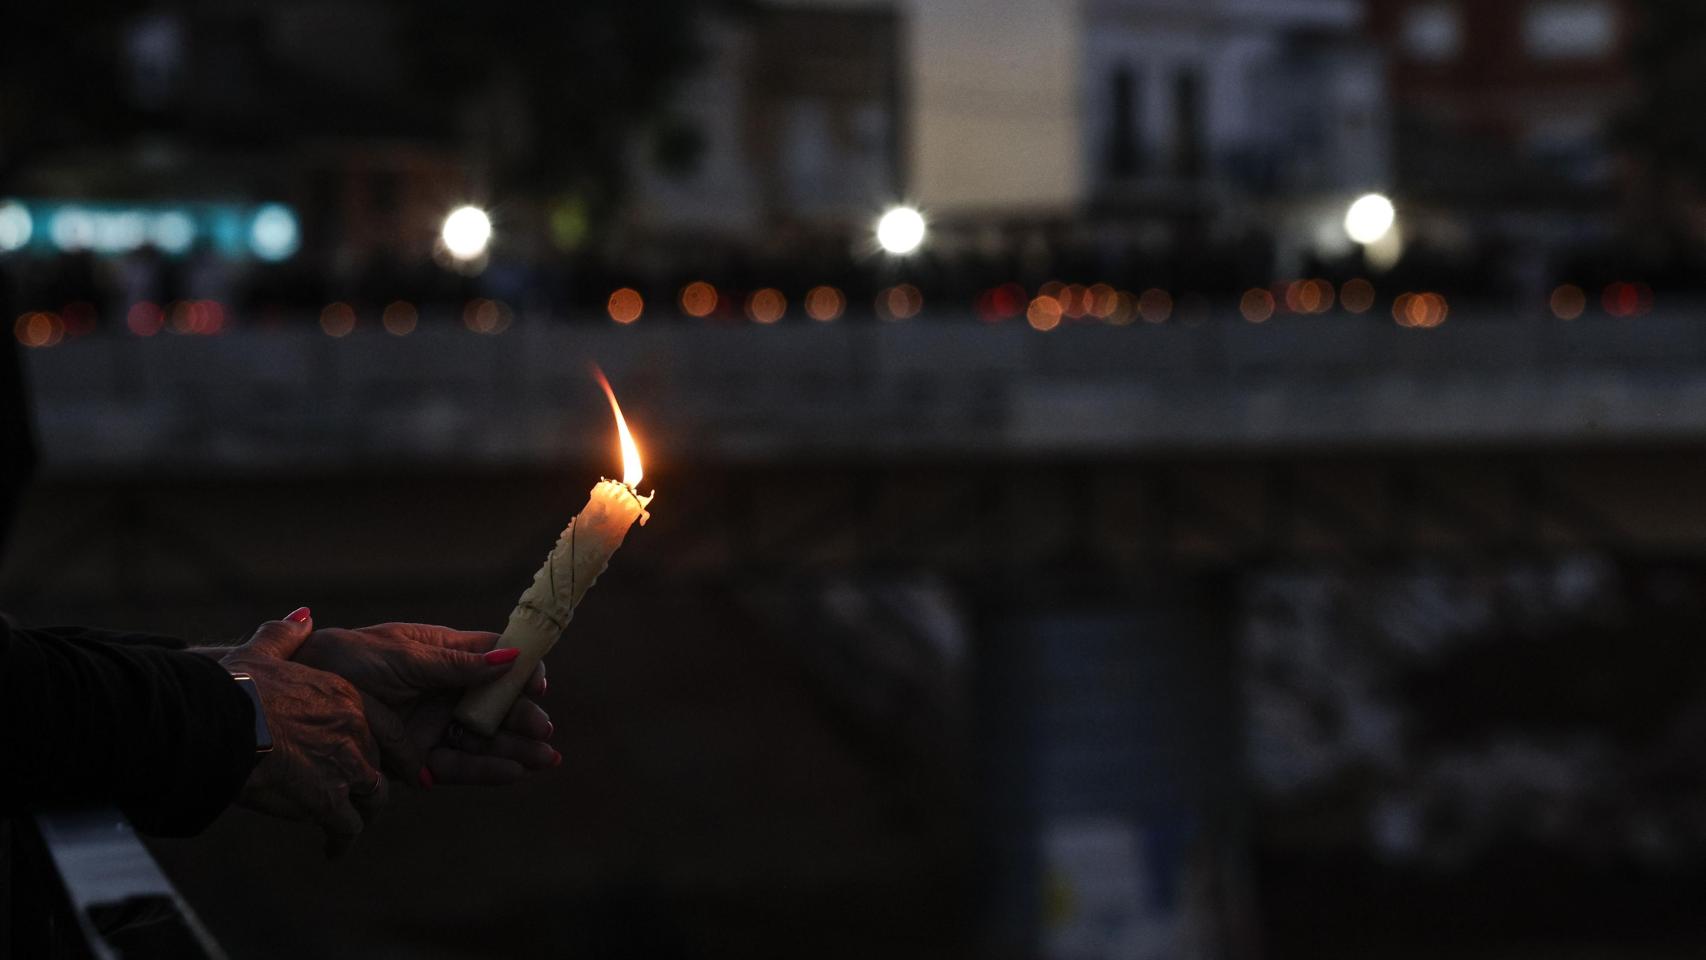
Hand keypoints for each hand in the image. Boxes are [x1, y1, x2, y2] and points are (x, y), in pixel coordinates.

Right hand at [220, 609, 385, 856]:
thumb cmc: (236, 688)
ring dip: (361, 813)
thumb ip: (287, 636)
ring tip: (347, 826)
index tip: (403, 765)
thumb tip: (303, 617)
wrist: (220, 723)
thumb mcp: (263, 651)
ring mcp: (345, 766)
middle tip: (365, 800)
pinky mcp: (327, 799)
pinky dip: (341, 840)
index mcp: (345, 697)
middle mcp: (354, 731)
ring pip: (372, 798)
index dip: (398, 750)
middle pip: (380, 765)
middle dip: (374, 785)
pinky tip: (332, 849)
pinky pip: (347, 827)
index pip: (388, 728)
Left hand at [294, 622, 556, 785]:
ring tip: (545, 761)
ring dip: (514, 748)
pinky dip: (484, 769)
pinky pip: (458, 763)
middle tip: (543, 732)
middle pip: (496, 702)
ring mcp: (431, 722)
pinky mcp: (417, 756)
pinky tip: (512, 773)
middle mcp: (443, 687)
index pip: (495, 656)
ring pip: (483, 736)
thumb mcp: (401, 657)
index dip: (521, 670)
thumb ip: (456, 664)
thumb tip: (511, 655)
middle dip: (523, 716)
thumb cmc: (344, 662)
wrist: (291, 702)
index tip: (537, 684)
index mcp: (442, 652)